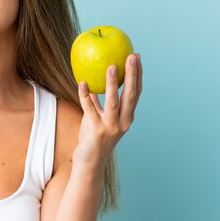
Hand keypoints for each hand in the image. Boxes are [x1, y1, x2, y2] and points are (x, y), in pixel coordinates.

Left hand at [72, 53, 142, 172]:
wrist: (89, 163)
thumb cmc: (93, 138)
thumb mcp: (97, 117)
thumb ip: (97, 102)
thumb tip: (90, 80)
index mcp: (127, 117)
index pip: (136, 92)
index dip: (138, 74)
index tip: (136, 57)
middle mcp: (123, 122)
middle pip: (131, 94)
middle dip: (132, 75)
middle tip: (131, 56)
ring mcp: (111, 127)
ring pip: (113, 102)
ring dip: (112, 83)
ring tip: (110, 66)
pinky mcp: (97, 131)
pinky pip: (90, 109)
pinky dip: (85, 96)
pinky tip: (82, 82)